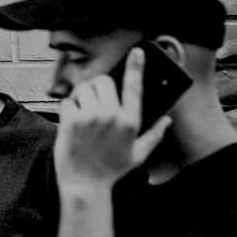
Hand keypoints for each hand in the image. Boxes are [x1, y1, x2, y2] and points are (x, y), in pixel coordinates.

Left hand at [54, 48, 170, 191]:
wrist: (85, 185)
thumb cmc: (111, 170)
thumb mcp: (138, 155)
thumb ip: (154, 135)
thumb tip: (167, 120)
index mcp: (130, 122)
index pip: (134, 87)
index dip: (136, 67)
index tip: (137, 52)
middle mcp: (112, 116)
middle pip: (104, 81)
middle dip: (98, 88)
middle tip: (95, 103)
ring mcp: (91, 117)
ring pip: (84, 88)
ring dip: (82, 97)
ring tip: (84, 115)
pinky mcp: (71, 120)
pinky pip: (68, 100)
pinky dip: (68, 108)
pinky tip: (72, 124)